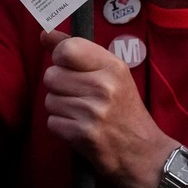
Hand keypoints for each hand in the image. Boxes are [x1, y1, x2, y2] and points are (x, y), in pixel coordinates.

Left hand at [40, 30, 175, 187]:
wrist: (143, 153)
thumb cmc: (125, 110)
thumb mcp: (111, 74)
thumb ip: (78, 51)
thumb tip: (44, 33)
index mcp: (113, 66)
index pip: (67, 49)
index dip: (60, 59)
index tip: (69, 68)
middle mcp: (104, 86)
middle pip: (51, 75)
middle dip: (59, 87)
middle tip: (79, 97)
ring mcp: (93, 111)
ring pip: (49, 100)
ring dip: (60, 109)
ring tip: (81, 114)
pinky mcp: (83, 135)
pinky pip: (52, 122)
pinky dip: (61, 127)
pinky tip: (79, 129)